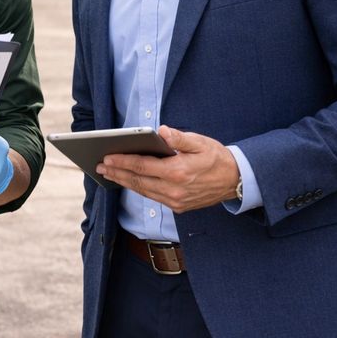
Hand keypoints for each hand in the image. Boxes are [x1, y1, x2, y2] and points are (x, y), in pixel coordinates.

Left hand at [96, 125, 239, 212]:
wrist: (236, 180)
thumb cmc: (216, 157)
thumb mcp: (200, 142)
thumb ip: (179, 138)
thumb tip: (161, 130)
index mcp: (178, 171)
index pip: (142, 166)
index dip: (122, 161)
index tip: (106, 157)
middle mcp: (174, 189)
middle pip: (137, 181)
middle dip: (116, 172)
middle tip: (99, 166)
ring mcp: (176, 201)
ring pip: (143, 191)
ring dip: (124, 182)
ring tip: (109, 173)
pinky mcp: (178, 207)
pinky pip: (153, 197)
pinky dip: (138, 189)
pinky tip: (129, 182)